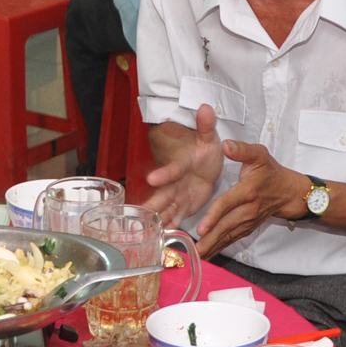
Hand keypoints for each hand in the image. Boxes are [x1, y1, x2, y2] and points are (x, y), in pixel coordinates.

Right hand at [142, 106, 229, 227]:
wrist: (204, 162)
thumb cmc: (204, 149)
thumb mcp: (208, 137)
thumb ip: (206, 125)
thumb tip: (205, 107)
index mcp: (181, 166)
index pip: (171, 170)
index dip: (163, 174)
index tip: (151, 179)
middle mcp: (175, 183)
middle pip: (161, 195)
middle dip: (151, 204)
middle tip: (137, 214)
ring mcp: (177, 195)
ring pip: (165, 209)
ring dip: (157, 219)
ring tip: (144, 232)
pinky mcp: (183, 205)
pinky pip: (175, 217)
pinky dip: (169, 227)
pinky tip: (161, 239)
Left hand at [191, 139, 309, 259]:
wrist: (290, 193)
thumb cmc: (272, 172)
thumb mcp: (260, 155)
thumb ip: (242, 149)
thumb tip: (226, 145)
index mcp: (247, 191)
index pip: (228, 204)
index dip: (214, 216)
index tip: (201, 228)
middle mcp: (247, 209)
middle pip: (226, 226)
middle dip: (210, 239)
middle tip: (194, 251)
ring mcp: (248, 221)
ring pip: (228, 236)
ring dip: (213, 247)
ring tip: (197, 258)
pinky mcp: (247, 228)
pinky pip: (231, 240)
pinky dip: (219, 248)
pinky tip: (207, 256)